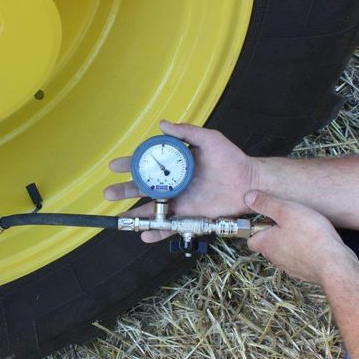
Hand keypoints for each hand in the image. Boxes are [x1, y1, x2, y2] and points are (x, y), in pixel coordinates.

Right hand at [104, 120, 255, 241]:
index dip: (130, 164)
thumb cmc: (231, 159)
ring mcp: (180, 202)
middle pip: (143, 188)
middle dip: (125, 191)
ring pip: (152, 210)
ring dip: (135, 214)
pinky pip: (170, 226)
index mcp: (176, 165)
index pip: (147, 164)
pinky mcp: (190, 217)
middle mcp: (174, 184)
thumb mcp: (209, 139)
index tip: (114, 165)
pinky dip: (157, 232)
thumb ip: (186, 132)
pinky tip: (144, 234)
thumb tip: (162, 124)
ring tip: (120, 218)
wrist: (249, 182)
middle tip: (109, 193)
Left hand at [244, 191, 358, 284]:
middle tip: (290, 221)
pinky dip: (304, 251)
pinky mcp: (305, 272)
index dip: (257, 228)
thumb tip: (248, 197)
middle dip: (275, 233)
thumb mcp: (286, 211)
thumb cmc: (310, 235)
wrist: (334, 264)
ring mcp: (290, 267)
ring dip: (290, 242)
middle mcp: (274, 258)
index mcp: (265, 244)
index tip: (269, 218)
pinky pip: (300, 260)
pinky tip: (316, 243)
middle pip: (268, 245)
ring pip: (284, 252)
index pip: (251, 238)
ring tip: (304, 230)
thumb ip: (266, 204)